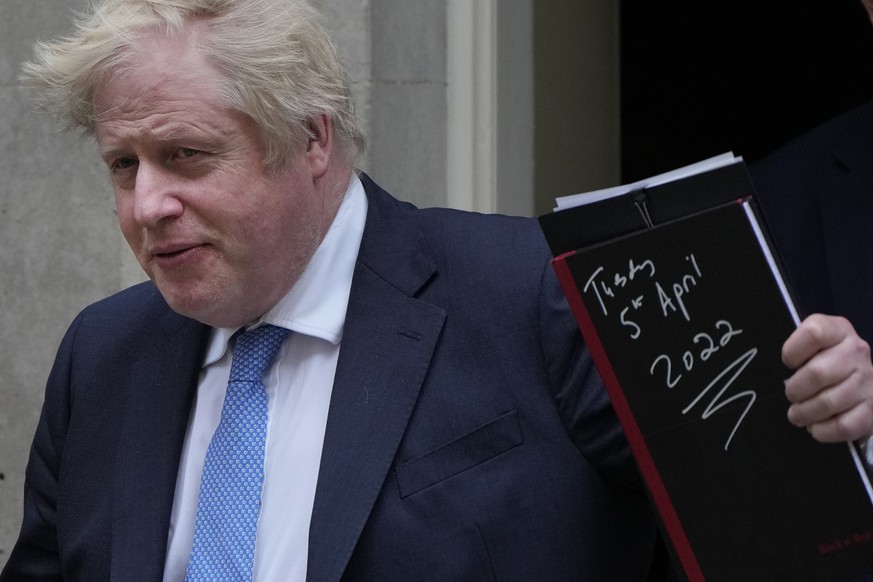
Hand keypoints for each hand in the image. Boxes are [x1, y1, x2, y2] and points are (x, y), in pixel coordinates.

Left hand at [782, 314, 872, 441]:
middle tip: (791, 395)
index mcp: (839, 330)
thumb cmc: (824, 360)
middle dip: (795, 390)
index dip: (792, 352)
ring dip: (805, 413)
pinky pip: (843, 426)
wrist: (858, 379)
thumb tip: (775, 376)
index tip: (789, 364)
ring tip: (797, 414)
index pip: (813, 334)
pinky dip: (822, 431)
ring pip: (828, 402)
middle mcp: (857, 352)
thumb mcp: (811, 346)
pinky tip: (815, 426)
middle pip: (817, 373)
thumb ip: (796, 351)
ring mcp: (869, 381)